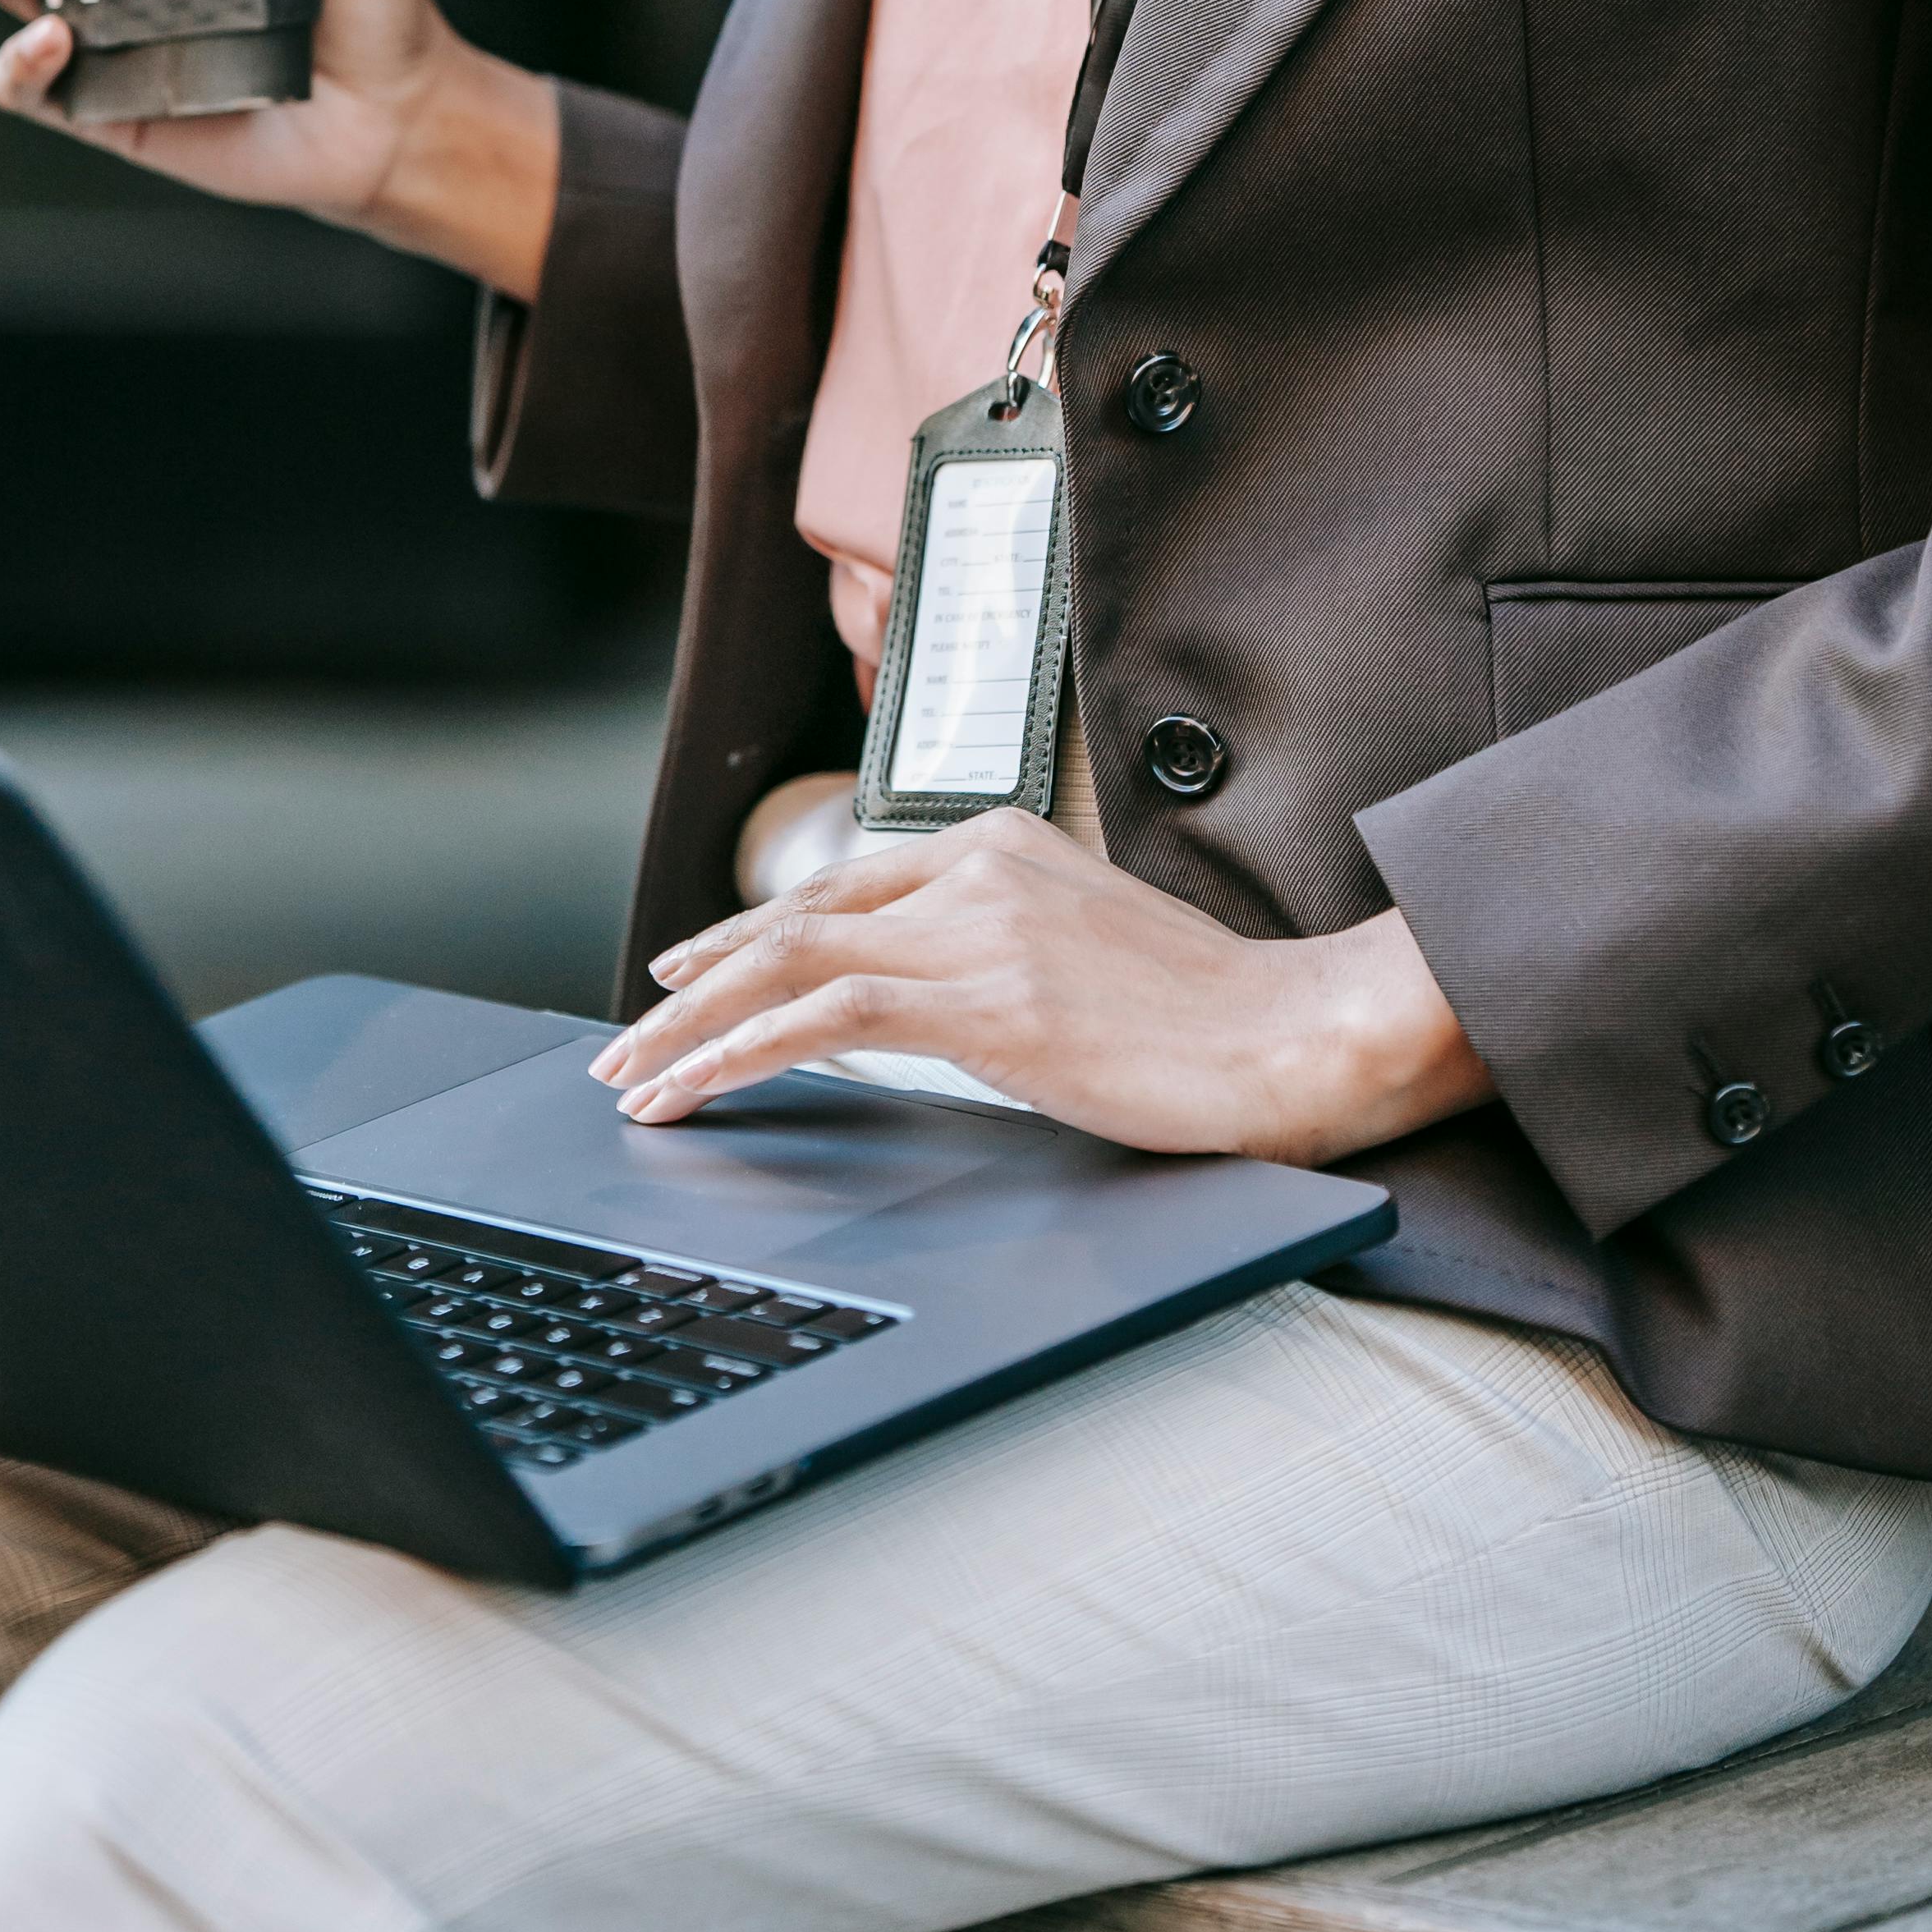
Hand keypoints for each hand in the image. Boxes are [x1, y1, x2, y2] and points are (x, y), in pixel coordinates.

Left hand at [591, 806, 1492, 1161]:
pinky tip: (700, 1088)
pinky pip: (827, 1018)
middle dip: (701, 981)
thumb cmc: (1215, 1020)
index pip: (845, 883)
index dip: (755, 933)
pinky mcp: (987, 1002)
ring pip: (791, 960)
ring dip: (696, 1024)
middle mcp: (979, 868)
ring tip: (637, 1078)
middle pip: (799, 915)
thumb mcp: (1090, 954)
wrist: (1300, 1033)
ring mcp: (981, 929)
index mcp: (1005, 843)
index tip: (694, 975)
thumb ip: (1003, 952)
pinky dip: (743, 1052)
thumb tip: (928, 1006)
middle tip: (632, 1040)